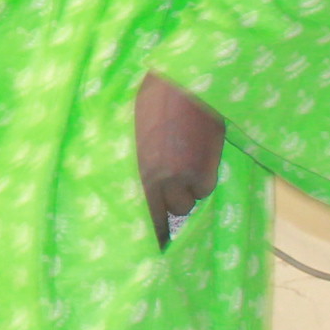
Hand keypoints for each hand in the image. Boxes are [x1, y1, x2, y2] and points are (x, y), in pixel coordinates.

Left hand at [135, 72, 226, 243]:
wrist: (185, 85)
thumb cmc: (149, 100)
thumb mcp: (127, 132)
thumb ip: (129, 160)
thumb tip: (129, 184)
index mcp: (126, 168)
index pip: (131, 212)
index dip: (139, 230)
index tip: (141, 245)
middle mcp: (149, 179)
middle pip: (158, 215)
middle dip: (162, 210)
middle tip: (166, 206)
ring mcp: (176, 179)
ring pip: (183, 204)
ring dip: (183, 191)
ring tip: (182, 162)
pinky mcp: (202, 174)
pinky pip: (203, 190)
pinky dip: (202, 180)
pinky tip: (198, 156)